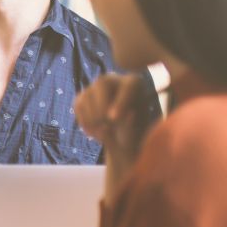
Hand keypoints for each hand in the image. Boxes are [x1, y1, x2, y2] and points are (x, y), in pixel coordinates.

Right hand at [73, 72, 152, 189]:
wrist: (129, 145)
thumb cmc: (144, 141)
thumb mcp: (147, 137)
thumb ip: (140, 128)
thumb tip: (130, 117)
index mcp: (141, 87)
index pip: (130, 86)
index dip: (121, 100)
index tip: (115, 120)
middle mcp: (120, 81)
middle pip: (103, 82)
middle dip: (102, 106)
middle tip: (105, 127)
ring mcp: (100, 88)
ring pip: (89, 93)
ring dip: (92, 116)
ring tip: (103, 133)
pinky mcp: (85, 98)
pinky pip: (78, 104)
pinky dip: (83, 120)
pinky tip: (95, 133)